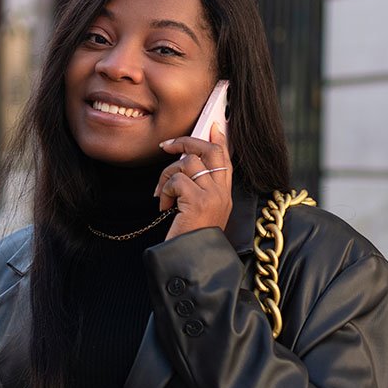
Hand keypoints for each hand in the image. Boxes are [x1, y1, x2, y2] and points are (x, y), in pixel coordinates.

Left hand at [155, 123, 232, 240]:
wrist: (192, 260)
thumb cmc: (191, 239)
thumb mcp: (201, 212)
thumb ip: (200, 191)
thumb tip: (187, 169)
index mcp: (224, 194)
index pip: (225, 159)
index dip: (218, 140)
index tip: (212, 126)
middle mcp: (222, 192)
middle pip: (209, 151)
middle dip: (186, 143)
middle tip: (168, 147)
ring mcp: (212, 196)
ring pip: (188, 163)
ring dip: (167, 174)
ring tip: (162, 193)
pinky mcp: (198, 201)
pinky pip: (177, 180)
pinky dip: (165, 189)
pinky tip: (163, 206)